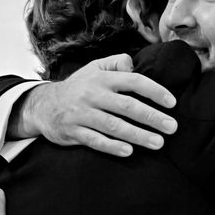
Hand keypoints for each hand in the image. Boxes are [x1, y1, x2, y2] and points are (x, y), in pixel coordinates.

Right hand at [18, 53, 178, 156]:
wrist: (42, 105)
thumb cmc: (78, 87)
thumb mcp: (94, 69)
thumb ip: (116, 63)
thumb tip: (134, 65)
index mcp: (102, 79)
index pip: (133, 81)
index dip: (154, 91)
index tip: (172, 103)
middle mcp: (93, 95)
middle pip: (127, 106)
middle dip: (152, 117)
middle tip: (172, 127)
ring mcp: (82, 114)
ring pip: (113, 126)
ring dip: (138, 135)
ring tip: (158, 143)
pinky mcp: (73, 132)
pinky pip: (95, 140)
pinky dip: (112, 146)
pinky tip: (128, 151)